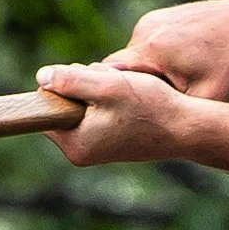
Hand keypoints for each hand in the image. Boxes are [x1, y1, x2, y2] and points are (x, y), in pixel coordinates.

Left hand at [36, 62, 194, 165]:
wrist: (186, 128)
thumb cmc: (150, 108)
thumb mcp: (107, 86)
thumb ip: (71, 81)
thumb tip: (41, 77)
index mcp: (75, 145)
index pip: (46, 108)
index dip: (63, 85)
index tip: (89, 79)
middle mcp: (81, 152)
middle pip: (64, 104)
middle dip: (83, 85)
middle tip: (112, 83)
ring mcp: (96, 148)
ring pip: (83, 104)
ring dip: (99, 88)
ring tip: (125, 90)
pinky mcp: (110, 141)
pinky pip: (98, 112)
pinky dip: (110, 98)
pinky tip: (130, 98)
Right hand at [104, 0, 228, 100]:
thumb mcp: (205, 97)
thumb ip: (172, 110)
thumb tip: (147, 124)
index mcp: (151, 50)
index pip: (108, 76)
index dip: (113, 95)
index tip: (122, 112)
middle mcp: (144, 30)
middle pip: (121, 68)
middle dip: (134, 87)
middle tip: (154, 104)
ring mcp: (151, 20)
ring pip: (135, 57)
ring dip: (148, 72)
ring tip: (176, 83)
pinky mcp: (160, 16)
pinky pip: (147, 44)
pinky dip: (158, 58)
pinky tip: (183, 65)